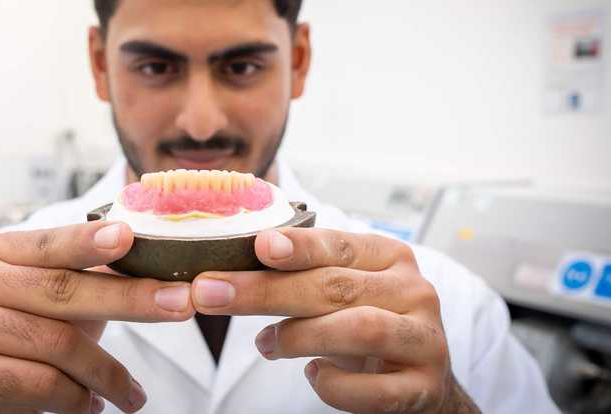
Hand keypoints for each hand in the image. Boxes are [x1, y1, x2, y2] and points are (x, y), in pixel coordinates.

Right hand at [0, 221, 195, 413]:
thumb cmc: (22, 337)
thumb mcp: (53, 301)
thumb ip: (89, 277)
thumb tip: (160, 265)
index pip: (50, 243)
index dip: (89, 241)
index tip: (129, 237)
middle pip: (62, 290)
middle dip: (129, 299)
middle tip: (181, 305)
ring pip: (56, 344)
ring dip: (107, 372)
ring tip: (132, 394)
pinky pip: (38, 384)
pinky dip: (76, 399)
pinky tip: (90, 405)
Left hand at [191, 228, 480, 413]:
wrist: (420, 381)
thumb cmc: (365, 323)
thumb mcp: (340, 291)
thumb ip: (300, 276)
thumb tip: (225, 275)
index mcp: (388, 257)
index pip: (338, 245)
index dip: (299, 246)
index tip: (259, 245)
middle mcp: (414, 291)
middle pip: (335, 286)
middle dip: (266, 291)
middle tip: (211, 294)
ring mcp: (425, 339)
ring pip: (360, 330)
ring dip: (299, 336)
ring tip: (264, 343)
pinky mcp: (424, 387)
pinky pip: (375, 390)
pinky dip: (334, 385)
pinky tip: (313, 375)